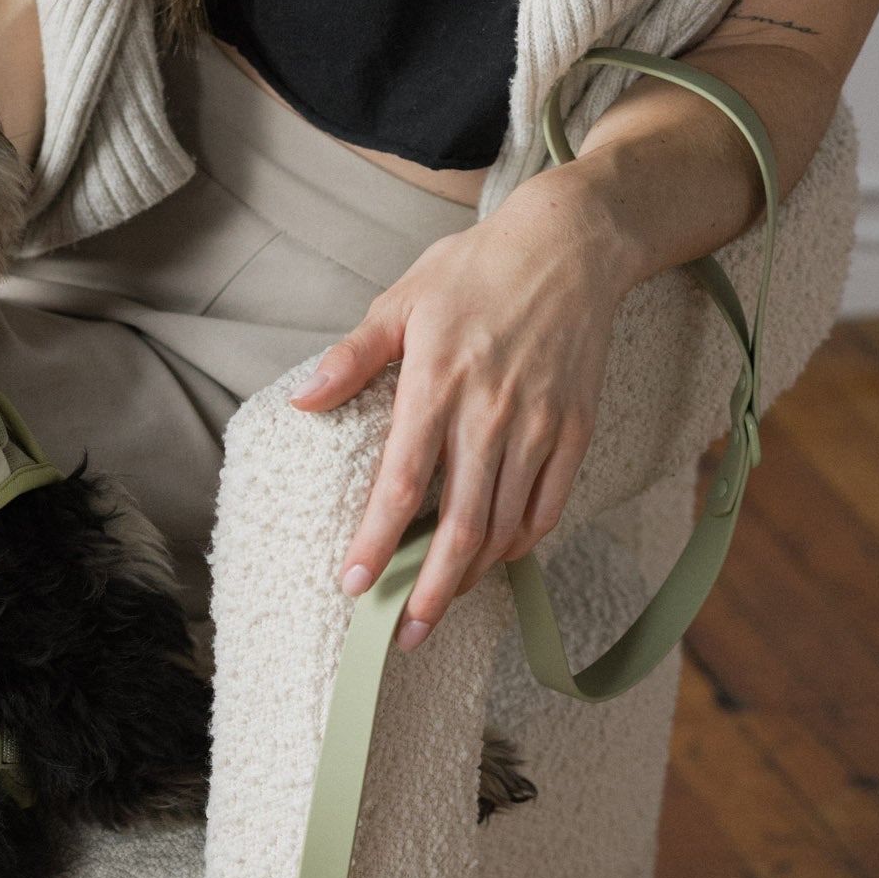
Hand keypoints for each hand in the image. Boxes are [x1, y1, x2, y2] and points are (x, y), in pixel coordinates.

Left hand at [291, 171, 626, 646]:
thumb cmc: (476, 270)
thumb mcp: (403, 300)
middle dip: (430, 592)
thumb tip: (303, 401)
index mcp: (438, 383)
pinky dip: (519, 545)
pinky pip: (548, 508)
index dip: (378, 540)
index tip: (355, 585)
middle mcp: (490, 413)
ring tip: (439, 604)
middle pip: (460, 526)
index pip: (402, 481)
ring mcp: (538, 426)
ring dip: (471, 576)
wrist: (570, 245)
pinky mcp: (575, 430)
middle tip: (404, 633)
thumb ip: (353, 357)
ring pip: (505, 527)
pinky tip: (493, 560)